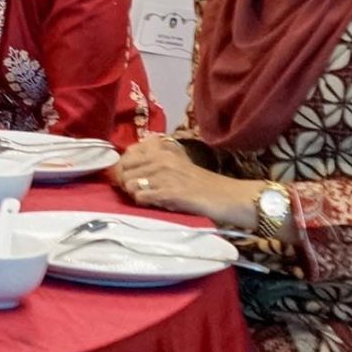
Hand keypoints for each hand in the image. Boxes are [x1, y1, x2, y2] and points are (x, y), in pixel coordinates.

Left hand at [115, 136, 258, 228]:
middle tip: (141, 192)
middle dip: (126, 183)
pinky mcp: (170, 192)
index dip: (124, 168)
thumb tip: (124, 170)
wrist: (229, 197)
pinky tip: (157, 204)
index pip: (127, 153)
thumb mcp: (177, 165)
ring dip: (135, 194)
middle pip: (123, 169)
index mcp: (163, 148)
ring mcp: (165, 174)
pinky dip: (144, 202)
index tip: (131, 178)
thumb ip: (153, 162)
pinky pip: (141, 196)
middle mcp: (162, 157)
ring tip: (150, 198)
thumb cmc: (202, 184)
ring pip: (128, 183)